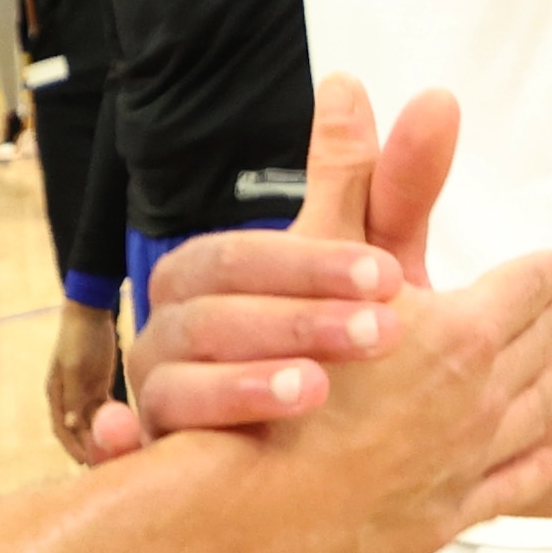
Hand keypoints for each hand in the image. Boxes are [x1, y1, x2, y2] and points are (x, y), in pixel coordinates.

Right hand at [48, 302, 121, 465]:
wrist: (91, 311)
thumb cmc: (80, 337)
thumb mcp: (76, 367)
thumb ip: (74, 396)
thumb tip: (70, 425)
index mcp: (57, 395)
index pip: (62, 430)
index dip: (74, 449)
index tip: (88, 465)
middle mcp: (68, 397)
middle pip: (79, 430)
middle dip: (91, 449)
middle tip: (109, 467)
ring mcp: (84, 391)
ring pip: (93, 422)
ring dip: (103, 438)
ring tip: (121, 456)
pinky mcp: (99, 385)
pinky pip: (105, 410)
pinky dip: (114, 422)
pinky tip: (130, 434)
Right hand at [99, 77, 441, 449]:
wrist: (300, 448)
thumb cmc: (326, 339)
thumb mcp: (365, 266)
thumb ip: (385, 188)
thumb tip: (426, 94)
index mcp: (205, 274)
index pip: (245, 256)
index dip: (312, 265)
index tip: (387, 276)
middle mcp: (167, 330)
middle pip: (212, 316)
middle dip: (296, 323)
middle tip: (380, 335)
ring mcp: (154, 397)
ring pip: (177, 388)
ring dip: (242, 388)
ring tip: (314, 392)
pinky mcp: (149, 459)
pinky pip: (127, 455)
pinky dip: (124, 446)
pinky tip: (133, 443)